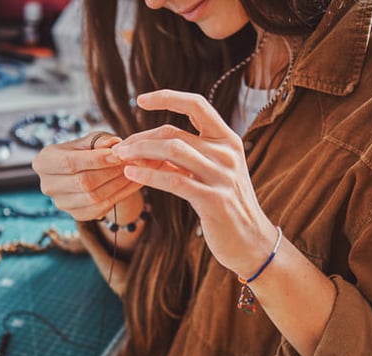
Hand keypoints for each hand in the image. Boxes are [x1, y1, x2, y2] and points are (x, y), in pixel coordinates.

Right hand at [32, 132, 142, 221]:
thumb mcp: (91, 140)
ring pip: (93, 197)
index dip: (95, 160)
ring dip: (117, 185)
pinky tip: (132, 184)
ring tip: (133, 172)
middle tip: (130, 163)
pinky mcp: (76, 215)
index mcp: (43, 162)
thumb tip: (114, 145)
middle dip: (110, 172)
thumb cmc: (87, 151)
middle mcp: (47, 185)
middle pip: (82, 182)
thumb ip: (101, 141)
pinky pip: (100, 209)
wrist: (87, 171)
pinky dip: (119, 196)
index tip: (118, 155)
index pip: (70, 163)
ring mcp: (60, 203)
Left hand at [112, 89, 277, 277]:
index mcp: (228, 140)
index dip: (167, 97)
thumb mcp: (211, 173)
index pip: (197, 105)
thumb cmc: (226, 205)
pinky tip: (131, 175)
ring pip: (172, 151)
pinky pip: (173, 181)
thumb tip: (149, 144)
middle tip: (120, 148)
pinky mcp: (213, 200)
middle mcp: (227, 153)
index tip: (140, 99)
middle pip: (174, 133)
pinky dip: (147, 175)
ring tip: (121, 158)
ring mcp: (222, 176)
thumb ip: (189, 155)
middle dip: (140, 138)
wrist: (251, 241)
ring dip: (140, 152)